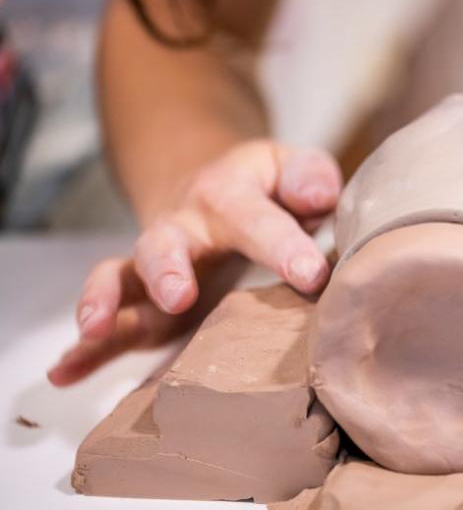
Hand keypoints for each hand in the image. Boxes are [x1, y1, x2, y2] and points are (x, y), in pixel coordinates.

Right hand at [48, 139, 341, 385]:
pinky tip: (66, 371)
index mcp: (227, 197)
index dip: (284, 246)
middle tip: (179, 296)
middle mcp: (182, 230)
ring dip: (108, 302)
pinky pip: (112, 320)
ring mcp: (156, 267)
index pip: (255, 220)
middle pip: (164, 244)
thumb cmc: (265, 186)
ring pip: (123, 278)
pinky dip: (86, 347)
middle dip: (167, 269)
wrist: (212, 185)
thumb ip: (308, 177)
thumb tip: (319, 197)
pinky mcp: (144, 301)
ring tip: (96, 329)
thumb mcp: (290, 168)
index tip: (312, 276)